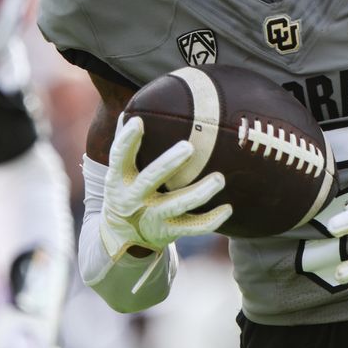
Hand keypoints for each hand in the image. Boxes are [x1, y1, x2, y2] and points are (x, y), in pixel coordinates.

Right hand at [99, 115, 232, 258]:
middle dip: (168, 164)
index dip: (127, 140)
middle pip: (150, 181)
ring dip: (199, 193)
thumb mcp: (119, 172)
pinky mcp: (168, 231)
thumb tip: (131, 111)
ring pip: (177, 205)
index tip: (139, 122)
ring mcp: (151, 217)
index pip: (119, 157)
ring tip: (220, 179)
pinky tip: (228, 208)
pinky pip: (192, 228)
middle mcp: (133, 199)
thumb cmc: (127, 190)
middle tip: (189, 147)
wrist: (121, 237)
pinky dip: (211, 220)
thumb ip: (125, 146)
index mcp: (119, 179)